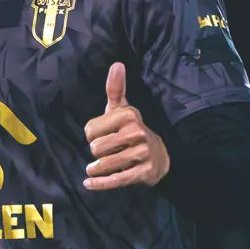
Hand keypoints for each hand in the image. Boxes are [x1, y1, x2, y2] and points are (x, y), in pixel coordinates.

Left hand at [83, 62, 169, 190]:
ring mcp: (142, 154)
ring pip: (104, 164)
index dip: (91, 135)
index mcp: (128, 115)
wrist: (161, 158)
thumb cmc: (132, 131)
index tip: (102, 135)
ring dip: (96, 169)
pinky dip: (100, 184)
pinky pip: (116, 180)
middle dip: (96, 153)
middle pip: (96, 148)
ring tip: (97, 168)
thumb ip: (116, 89)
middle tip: (106, 151)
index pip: (90, 130)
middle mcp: (136, 132)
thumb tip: (117, 64)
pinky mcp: (143, 173)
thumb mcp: (123, 110)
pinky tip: (89, 184)